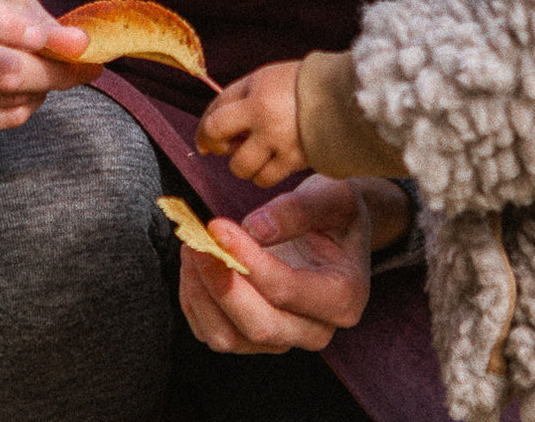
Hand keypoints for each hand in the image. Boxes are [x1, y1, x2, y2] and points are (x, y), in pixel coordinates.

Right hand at [0, 0, 97, 143]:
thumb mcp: (0, 0)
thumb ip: (40, 20)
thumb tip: (79, 45)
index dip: (2, 25)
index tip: (42, 37)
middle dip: (51, 69)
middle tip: (84, 65)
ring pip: (5, 97)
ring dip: (41, 87)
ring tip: (48, 71)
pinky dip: (24, 107)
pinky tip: (28, 92)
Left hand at [179, 175, 378, 353]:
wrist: (335, 229)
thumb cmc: (336, 213)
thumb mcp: (331, 197)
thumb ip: (298, 210)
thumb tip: (255, 229)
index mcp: (343, 297)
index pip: (286, 290)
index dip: (246, 260)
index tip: (218, 227)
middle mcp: (316, 329)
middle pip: (258, 326)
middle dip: (219, 284)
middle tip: (197, 242)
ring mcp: (283, 338)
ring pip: (229, 337)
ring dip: (201, 293)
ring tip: (191, 247)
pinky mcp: (254, 336)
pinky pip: (213, 332)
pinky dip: (194, 300)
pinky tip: (193, 263)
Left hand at [195, 61, 305, 187]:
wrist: (343, 98)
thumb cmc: (298, 85)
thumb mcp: (264, 79)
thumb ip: (235, 98)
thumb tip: (206, 131)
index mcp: (256, 93)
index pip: (214, 117)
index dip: (204, 131)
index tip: (205, 139)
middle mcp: (265, 117)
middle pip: (221, 142)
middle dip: (220, 147)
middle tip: (230, 144)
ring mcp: (280, 141)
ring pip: (241, 167)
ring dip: (242, 163)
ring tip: (255, 152)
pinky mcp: (295, 161)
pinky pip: (265, 179)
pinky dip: (262, 174)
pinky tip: (270, 161)